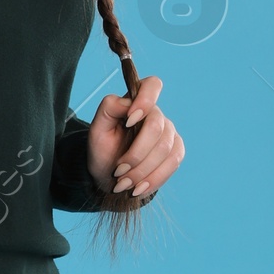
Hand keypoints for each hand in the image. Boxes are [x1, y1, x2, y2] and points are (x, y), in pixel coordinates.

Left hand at [86, 75, 182, 200]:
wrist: (110, 177)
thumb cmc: (103, 150)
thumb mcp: (97, 130)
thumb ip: (108, 108)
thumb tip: (127, 103)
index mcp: (136, 102)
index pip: (153, 85)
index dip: (145, 100)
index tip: (129, 121)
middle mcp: (156, 115)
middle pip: (156, 128)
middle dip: (136, 154)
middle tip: (118, 172)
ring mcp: (169, 133)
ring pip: (164, 149)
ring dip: (142, 170)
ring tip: (123, 183)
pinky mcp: (176, 152)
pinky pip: (173, 163)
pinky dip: (154, 178)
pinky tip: (138, 188)